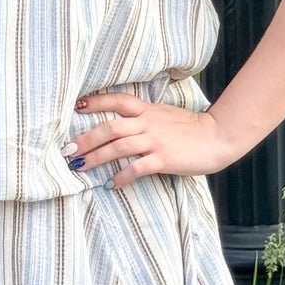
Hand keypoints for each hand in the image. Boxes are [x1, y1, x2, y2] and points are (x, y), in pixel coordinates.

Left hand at [69, 90, 238, 187]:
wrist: (217, 137)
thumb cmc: (190, 128)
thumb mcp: (163, 114)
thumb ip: (143, 117)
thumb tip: (120, 125)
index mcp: (147, 110)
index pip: (117, 100)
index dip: (96, 102)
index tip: (77, 106)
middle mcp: (148, 123)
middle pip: (110, 127)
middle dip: (86, 139)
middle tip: (67, 150)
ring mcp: (155, 141)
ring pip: (118, 147)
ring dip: (96, 157)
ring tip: (80, 167)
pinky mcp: (163, 159)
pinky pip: (137, 168)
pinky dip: (122, 176)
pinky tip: (112, 184)